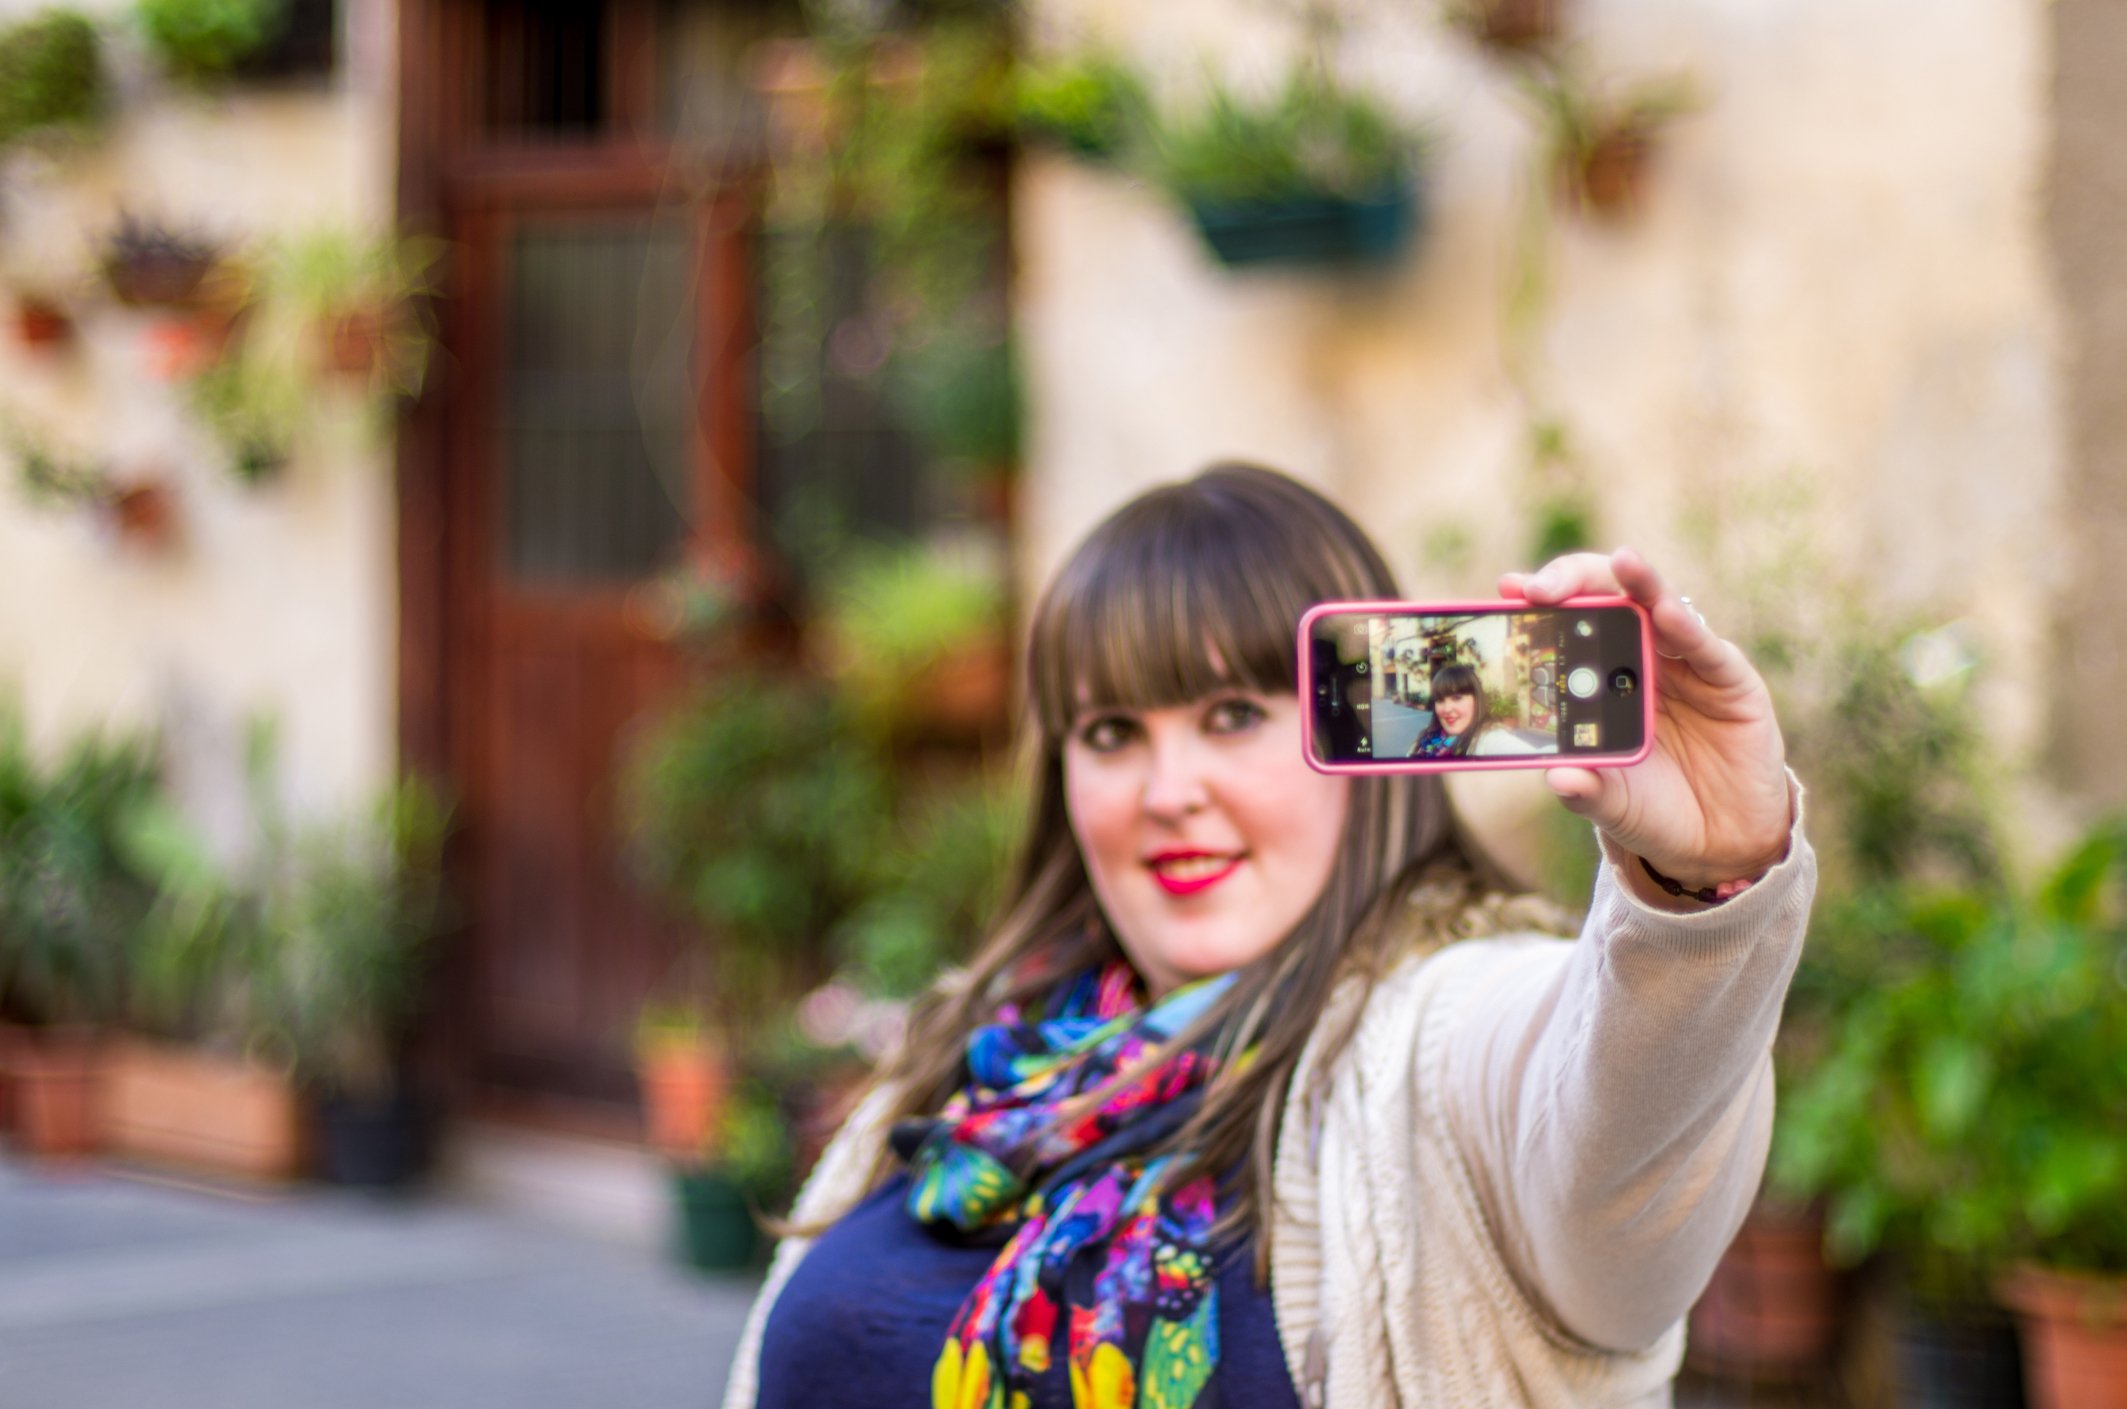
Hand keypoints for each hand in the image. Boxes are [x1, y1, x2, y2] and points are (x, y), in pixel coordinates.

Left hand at [1498, 548, 1792, 889]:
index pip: (1568, 623)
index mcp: (1601, 679)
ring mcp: (1687, 665)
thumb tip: (1557, 777)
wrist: (1717, 845)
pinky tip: (1664, 612)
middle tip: (1539, 588)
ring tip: (1621, 561)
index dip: (1541, 603)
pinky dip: (1686, 625)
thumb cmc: (1653, 810)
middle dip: (1574, 581)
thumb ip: (1584, 790)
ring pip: (1660, 606)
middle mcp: (1642, 659)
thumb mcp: (1611, 804)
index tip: (1507, 590)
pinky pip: (1706, 646)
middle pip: (1608, 599)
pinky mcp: (1731, 681)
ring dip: (1639, 581)